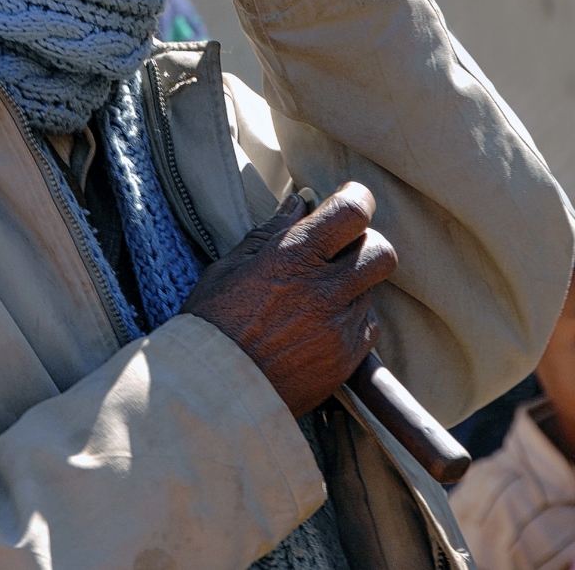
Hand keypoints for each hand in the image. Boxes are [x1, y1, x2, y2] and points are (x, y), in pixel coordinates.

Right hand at [181, 182, 397, 418]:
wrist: (213, 393)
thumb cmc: (212, 324)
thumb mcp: (230, 267)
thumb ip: (271, 232)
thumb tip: (299, 204)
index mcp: (292, 257)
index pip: (352, 212)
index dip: (357, 199)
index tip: (349, 200)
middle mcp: (323, 290)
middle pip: (380, 251)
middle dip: (364, 244)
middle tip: (340, 250)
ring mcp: (339, 328)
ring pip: (373, 289)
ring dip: (354, 284)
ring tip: (320, 293)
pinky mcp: (346, 361)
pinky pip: (369, 327)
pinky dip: (353, 319)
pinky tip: (324, 323)